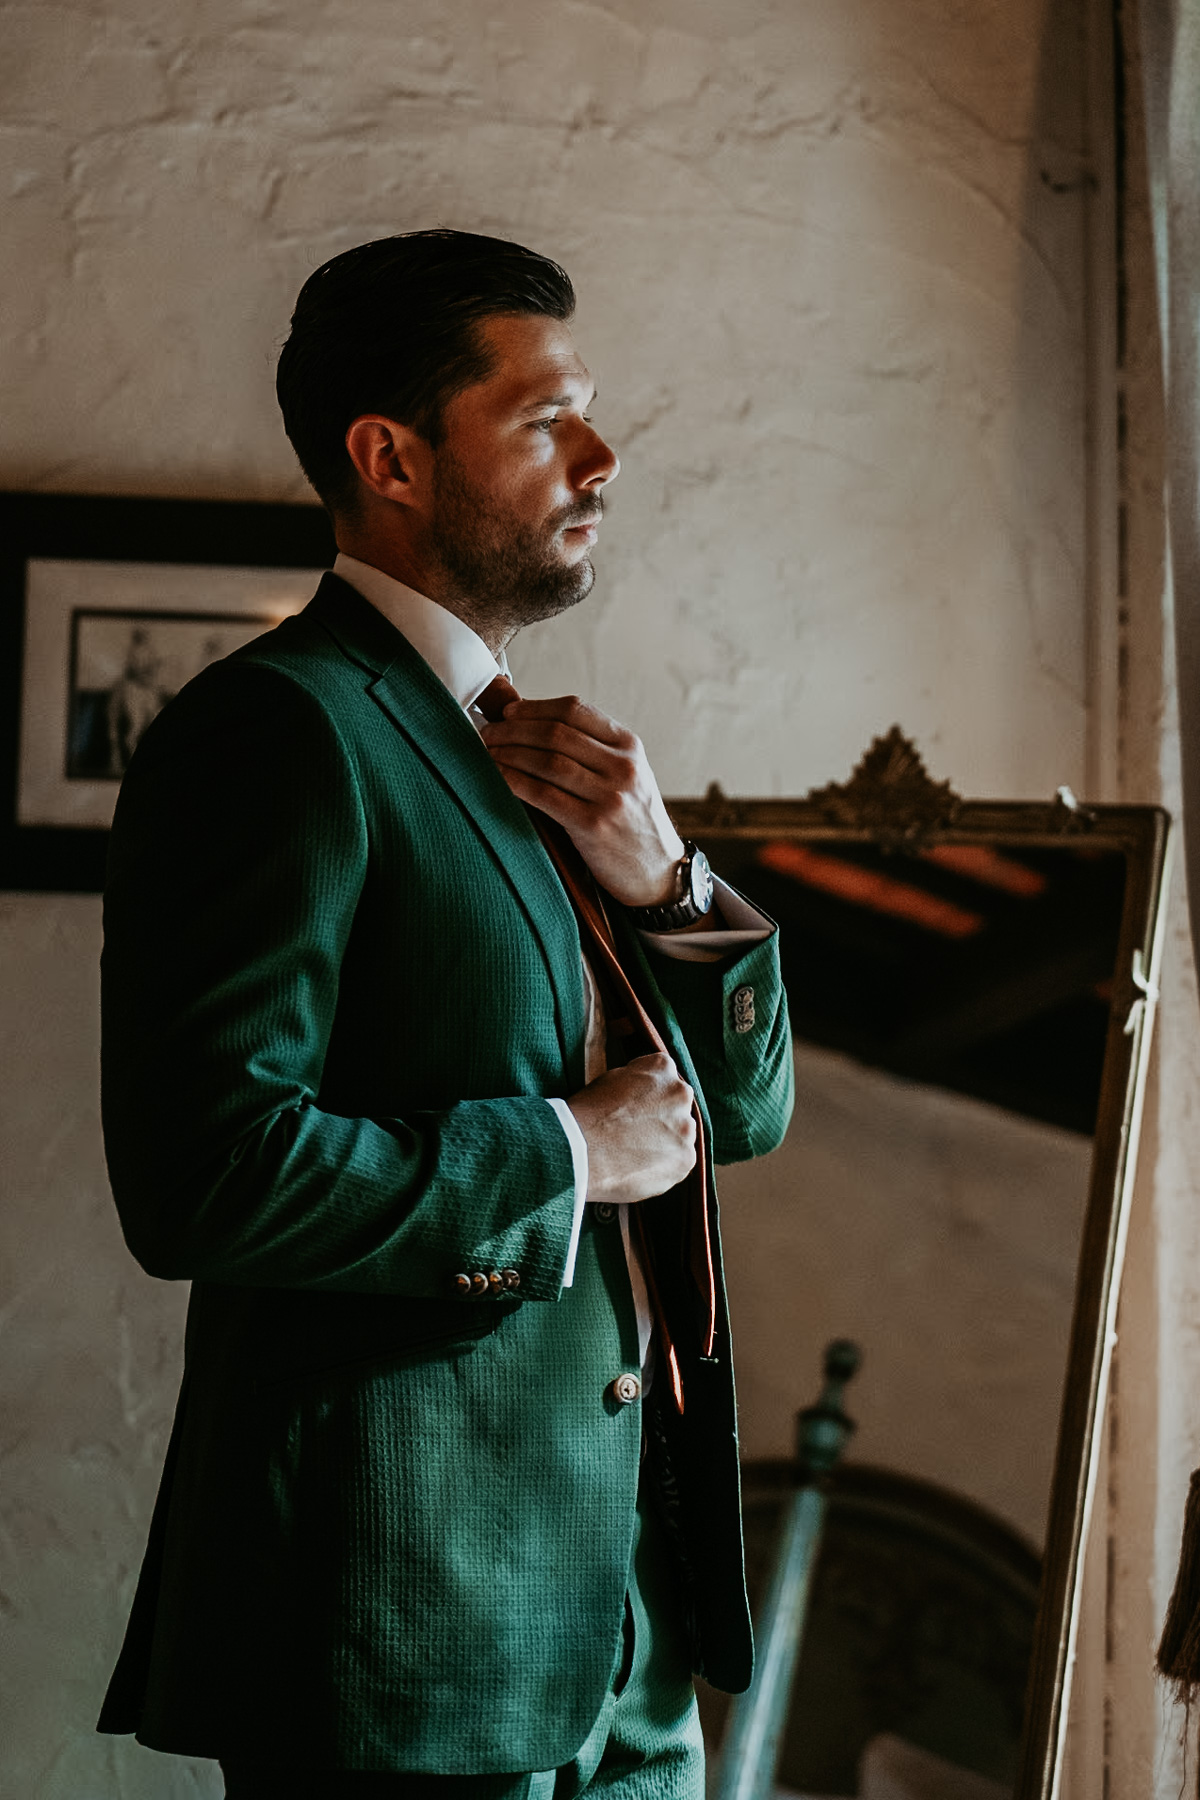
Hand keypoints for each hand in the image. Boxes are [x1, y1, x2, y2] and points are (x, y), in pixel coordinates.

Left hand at [481, 695, 683, 905]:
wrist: (657, 870)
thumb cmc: (631, 820)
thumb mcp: (626, 774)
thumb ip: (591, 750)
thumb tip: (533, 723)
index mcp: (629, 746)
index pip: (576, 710)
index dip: (536, 708)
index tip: (510, 712)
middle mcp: (623, 766)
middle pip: (557, 733)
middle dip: (514, 730)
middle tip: (488, 733)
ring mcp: (610, 796)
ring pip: (548, 761)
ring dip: (509, 753)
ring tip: (488, 753)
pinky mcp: (594, 825)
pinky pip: (544, 795)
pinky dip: (515, 781)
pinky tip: (499, 776)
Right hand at [566, 1053, 696, 1204]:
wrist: (579, 1149)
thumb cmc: (588, 1113)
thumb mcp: (612, 1077)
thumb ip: (637, 1080)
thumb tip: (645, 1091)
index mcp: (662, 1068)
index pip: (664, 1078)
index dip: (648, 1096)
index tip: (635, 1109)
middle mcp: (681, 1093)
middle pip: (677, 1106)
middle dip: (662, 1117)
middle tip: (636, 1133)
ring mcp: (686, 1127)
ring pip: (681, 1134)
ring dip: (665, 1142)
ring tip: (634, 1153)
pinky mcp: (686, 1158)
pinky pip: (679, 1161)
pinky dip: (663, 1166)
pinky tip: (639, 1167)